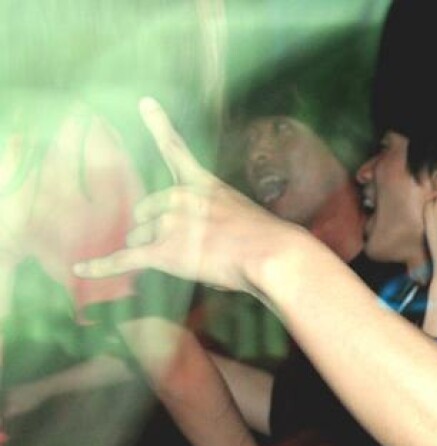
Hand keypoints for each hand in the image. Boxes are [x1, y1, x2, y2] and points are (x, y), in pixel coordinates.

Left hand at [73, 98, 305, 293]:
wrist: (270, 255)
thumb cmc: (266, 240)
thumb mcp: (241, 214)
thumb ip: (215, 217)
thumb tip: (199, 241)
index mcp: (202, 184)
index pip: (175, 149)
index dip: (158, 123)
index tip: (145, 102)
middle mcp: (179, 197)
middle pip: (145, 214)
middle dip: (153, 230)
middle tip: (185, 246)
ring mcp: (169, 223)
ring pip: (140, 239)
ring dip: (155, 252)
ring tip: (188, 262)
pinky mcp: (163, 250)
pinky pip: (123, 259)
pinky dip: (100, 266)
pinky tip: (81, 269)